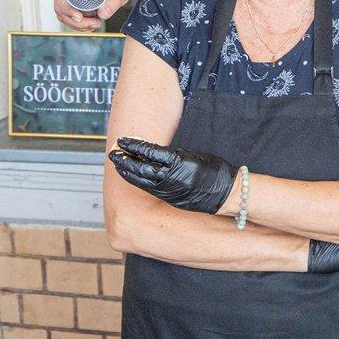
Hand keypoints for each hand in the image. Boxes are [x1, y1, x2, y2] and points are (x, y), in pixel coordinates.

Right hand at [54, 0, 132, 30]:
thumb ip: (114, 1)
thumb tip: (103, 14)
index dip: (66, 9)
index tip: (79, 18)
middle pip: (60, 6)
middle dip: (75, 21)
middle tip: (94, 24)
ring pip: (62, 12)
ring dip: (76, 23)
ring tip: (94, 23)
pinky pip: (66, 13)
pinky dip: (76, 22)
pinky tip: (88, 23)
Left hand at [108, 138, 236, 212]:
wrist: (225, 194)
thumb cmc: (214, 171)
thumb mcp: (192, 155)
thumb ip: (172, 154)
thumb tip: (153, 152)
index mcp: (176, 162)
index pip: (148, 152)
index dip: (133, 146)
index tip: (122, 141)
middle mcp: (169, 178)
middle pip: (139, 168)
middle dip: (124, 160)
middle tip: (113, 152)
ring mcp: (168, 190)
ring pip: (141, 180)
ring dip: (128, 171)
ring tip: (118, 163)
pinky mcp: (169, 198)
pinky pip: (149, 188)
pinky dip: (138, 181)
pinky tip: (132, 176)